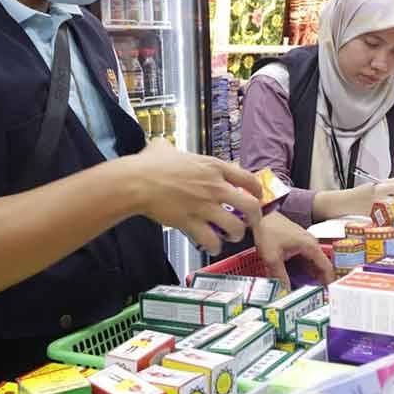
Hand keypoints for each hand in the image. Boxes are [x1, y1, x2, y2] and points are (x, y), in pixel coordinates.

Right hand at [131, 138, 262, 255]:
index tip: (257, 197)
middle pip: (250, 206)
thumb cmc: (148, 165)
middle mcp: (215, 187)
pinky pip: (211, 240)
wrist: (136, 182)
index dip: (257, 191)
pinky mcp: (191, 223)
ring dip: (236, 235)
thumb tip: (162, 147)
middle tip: (250, 223)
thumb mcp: (165, 148)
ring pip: (235, 227)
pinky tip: (212, 246)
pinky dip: (214, 246)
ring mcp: (205, 206)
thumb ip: (171, 148)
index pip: (248, 179)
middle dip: (255, 218)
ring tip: (231, 236)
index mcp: (213, 167)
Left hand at [253, 211, 334, 288]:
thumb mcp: (272, 257)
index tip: (329, 294)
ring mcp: (305, 242)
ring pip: (313, 263)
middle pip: (321, 266)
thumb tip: (286, 292)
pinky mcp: (298, 243)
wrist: (260, 216)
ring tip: (311, 291)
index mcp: (310, 246)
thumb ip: (281, 276)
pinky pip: (306, 259)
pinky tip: (300, 279)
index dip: (329, 281)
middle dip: (321, 281)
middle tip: (319, 296)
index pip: (327, 267)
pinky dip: (306, 269)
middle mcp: (311, 244)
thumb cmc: (268, 232)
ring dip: (313, 276)